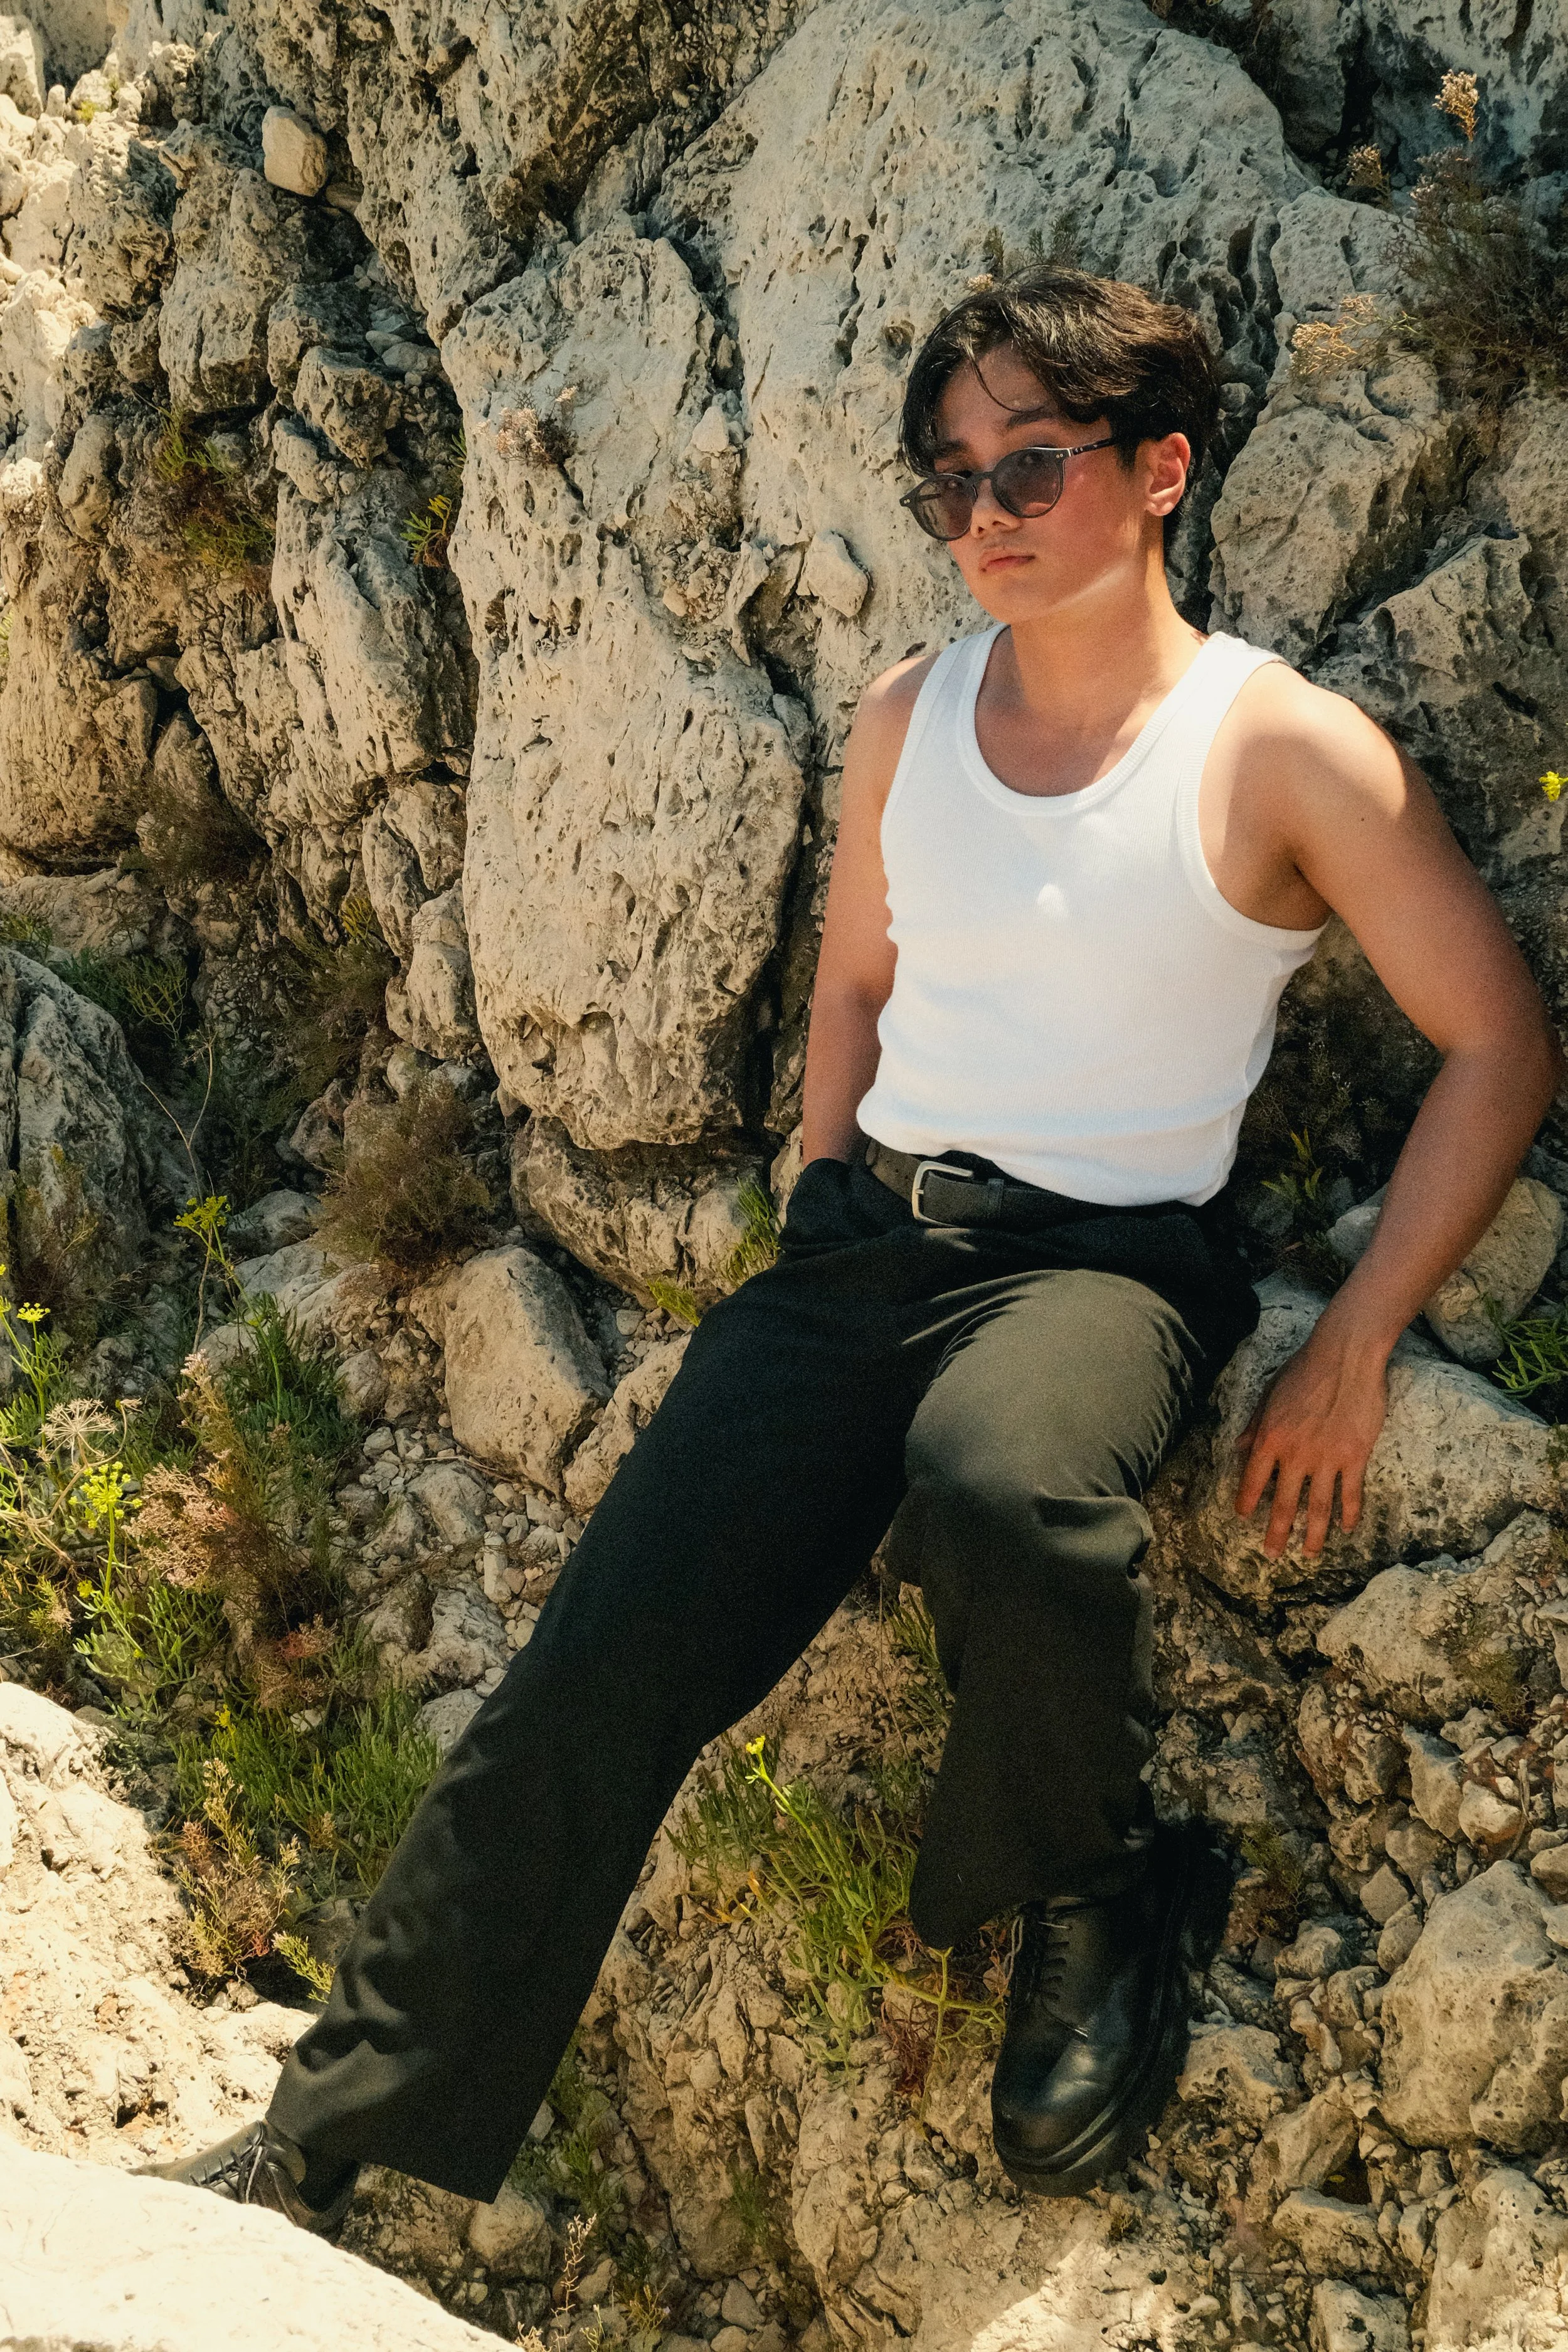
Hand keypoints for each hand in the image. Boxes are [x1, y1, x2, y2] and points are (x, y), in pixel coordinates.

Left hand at [1233, 1320, 1391, 1556]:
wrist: (1345, 1356)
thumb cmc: (1304, 1369)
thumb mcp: (1269, 1394)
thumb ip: (1255, 1425)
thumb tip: (1239, 1448)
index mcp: (1270, 1438)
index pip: (1253, 1479)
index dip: (1247, 1501)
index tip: (1244, 1517)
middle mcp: (1296, 1454)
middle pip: (1284, 1503)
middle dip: (1277, 1532)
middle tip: (1272, 1555)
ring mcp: (1327, 1458)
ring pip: (1319, 1507)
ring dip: (1314, 1534)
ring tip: (1309, 1554)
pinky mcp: (1355, 1456)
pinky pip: (1351, 1493)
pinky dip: (1348, 1513)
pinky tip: (1346, 1529)